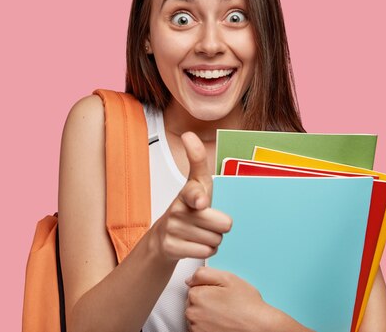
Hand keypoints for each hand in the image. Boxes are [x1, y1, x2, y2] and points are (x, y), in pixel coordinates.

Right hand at [151, 132, 231, 260]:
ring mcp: (173, 228)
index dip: (198, 197)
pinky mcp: (170, 247)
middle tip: (210, 223)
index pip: (194, 190)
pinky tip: (195, 243)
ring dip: (213, 239)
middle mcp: (178, 208)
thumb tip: (188, 135)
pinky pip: (205, 252)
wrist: (163, 238)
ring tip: (201, 233)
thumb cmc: (189, 208)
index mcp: (189, 191)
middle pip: (222, 224)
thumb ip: (198, 161)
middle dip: (221, 227)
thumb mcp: (198, 184)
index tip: (200, 201)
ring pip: (215, 240)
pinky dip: (206, 251)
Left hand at [185, 267, 270, 331]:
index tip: (220, 293)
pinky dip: (206, 325)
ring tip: (224, 314)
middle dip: (205, 301)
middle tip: (224, 303)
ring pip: (195, 315)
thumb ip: (204, 273)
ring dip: (205, 314)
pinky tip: (220, 323)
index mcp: (197, 295)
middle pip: (193, 302)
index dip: (208, 288)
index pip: (193, 287)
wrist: (258, 327)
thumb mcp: (228, 278)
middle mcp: (192, 313)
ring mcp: (195, 327)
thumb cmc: (246, 304)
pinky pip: (198, 327)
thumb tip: (190, 279)